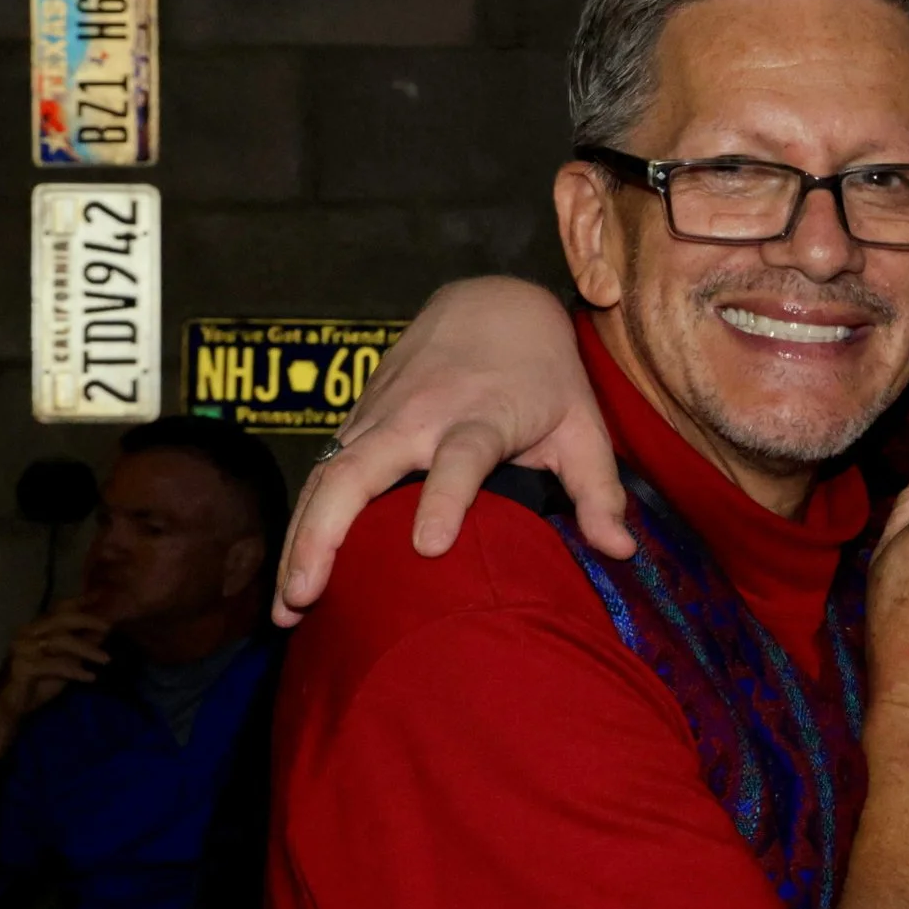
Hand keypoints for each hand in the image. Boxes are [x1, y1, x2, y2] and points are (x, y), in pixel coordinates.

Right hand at [0, 598, 111, 759]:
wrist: (14, 706)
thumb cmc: (41, 681)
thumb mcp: (68, 660)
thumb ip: (83, 644)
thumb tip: (106, 629)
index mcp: (37, 628)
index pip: (60, 608)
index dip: (81, 600)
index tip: (101, 595)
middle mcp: (28, 633)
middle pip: (61, 618)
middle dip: (88, 620)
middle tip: (109, 627)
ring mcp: (23, 649)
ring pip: (60, 641)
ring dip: (87, 649)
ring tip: (106, 659)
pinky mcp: (22, 666)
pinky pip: (53, 665)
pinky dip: (74, 670)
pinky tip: (89, 677)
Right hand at [273, 278, 632, 624]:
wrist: (493, 301)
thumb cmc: (545, 374)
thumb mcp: (584, 426)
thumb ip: (599, 490)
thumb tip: (620, 550)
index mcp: (481, 417)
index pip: (460, 459)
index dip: (446, 499)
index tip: (430, 547)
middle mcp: (420, 415)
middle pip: (360, 469)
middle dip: (328, 533)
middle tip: (309, 598)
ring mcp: (380, 416)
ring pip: (325, 476)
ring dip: (301, 539)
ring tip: (288, 607)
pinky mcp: (358, 419)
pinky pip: (321, 473)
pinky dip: (303, 521)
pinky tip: (293, 574)